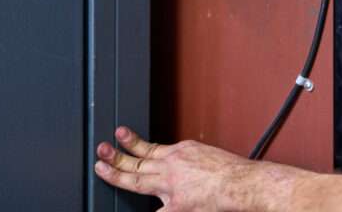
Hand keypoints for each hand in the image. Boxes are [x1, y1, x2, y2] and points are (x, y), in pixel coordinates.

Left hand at [95, 126, 292, 210]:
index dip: (132, 143)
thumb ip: (187, 160)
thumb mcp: (204, 154)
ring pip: (137, 180)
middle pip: (137, 161)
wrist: (240, 181)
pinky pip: (157, 211)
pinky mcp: (176, 205)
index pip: (150, 149)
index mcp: (180, 152)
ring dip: (117, 174)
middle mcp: (171, 166)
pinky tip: (136, 210)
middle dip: (117, 155)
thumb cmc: (230, 170)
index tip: (121, 136)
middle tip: (101, 150)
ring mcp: (171, 186)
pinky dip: (153, 209)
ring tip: (101, 168)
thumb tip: (180, 165)